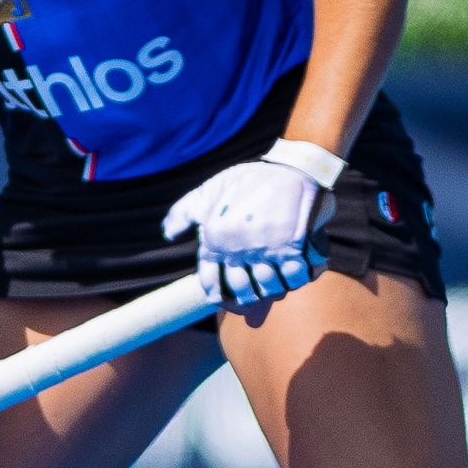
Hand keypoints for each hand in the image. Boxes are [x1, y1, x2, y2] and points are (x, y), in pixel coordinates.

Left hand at [162, 159, 329, 309]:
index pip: (213, 284)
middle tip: (257, 296)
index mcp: (214, 239)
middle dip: (250, 299)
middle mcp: (237, 248)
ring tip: (278, 285)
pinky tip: (297, 271)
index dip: (222, 297)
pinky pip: (295, 278)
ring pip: (270, 289)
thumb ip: (183, 213)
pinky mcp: (293, 246)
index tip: (230, 299)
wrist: (290, 167)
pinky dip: (298, 279)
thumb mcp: (208, 192)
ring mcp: (266, 248)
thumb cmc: (247, 181)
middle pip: (244, 292)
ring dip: (275, 290)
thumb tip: (169, 234)